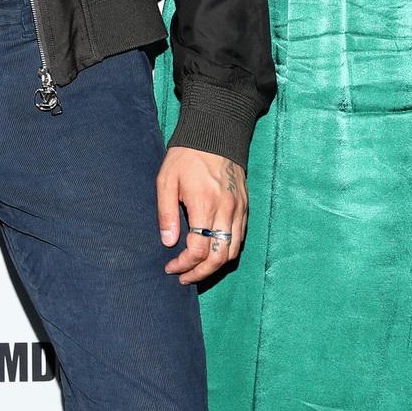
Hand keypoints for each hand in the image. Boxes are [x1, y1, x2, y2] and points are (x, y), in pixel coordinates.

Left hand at [157, 146, 244, 284]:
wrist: (215, 133)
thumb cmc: (186, 156)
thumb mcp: (166, 180)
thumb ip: (166, 213)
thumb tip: (168, 242)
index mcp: (205, 203)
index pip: (198, 249)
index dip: (184, 264)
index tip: (170, 267)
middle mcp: (226, 209)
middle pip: (219, 257)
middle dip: (201, 273)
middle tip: (184, 277)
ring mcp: (239, 209)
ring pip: (233, 250)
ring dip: (215, 266)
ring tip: (197, 269)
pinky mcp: (245, 206)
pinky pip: (240, 238)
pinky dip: (227, 251)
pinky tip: (211, 252)